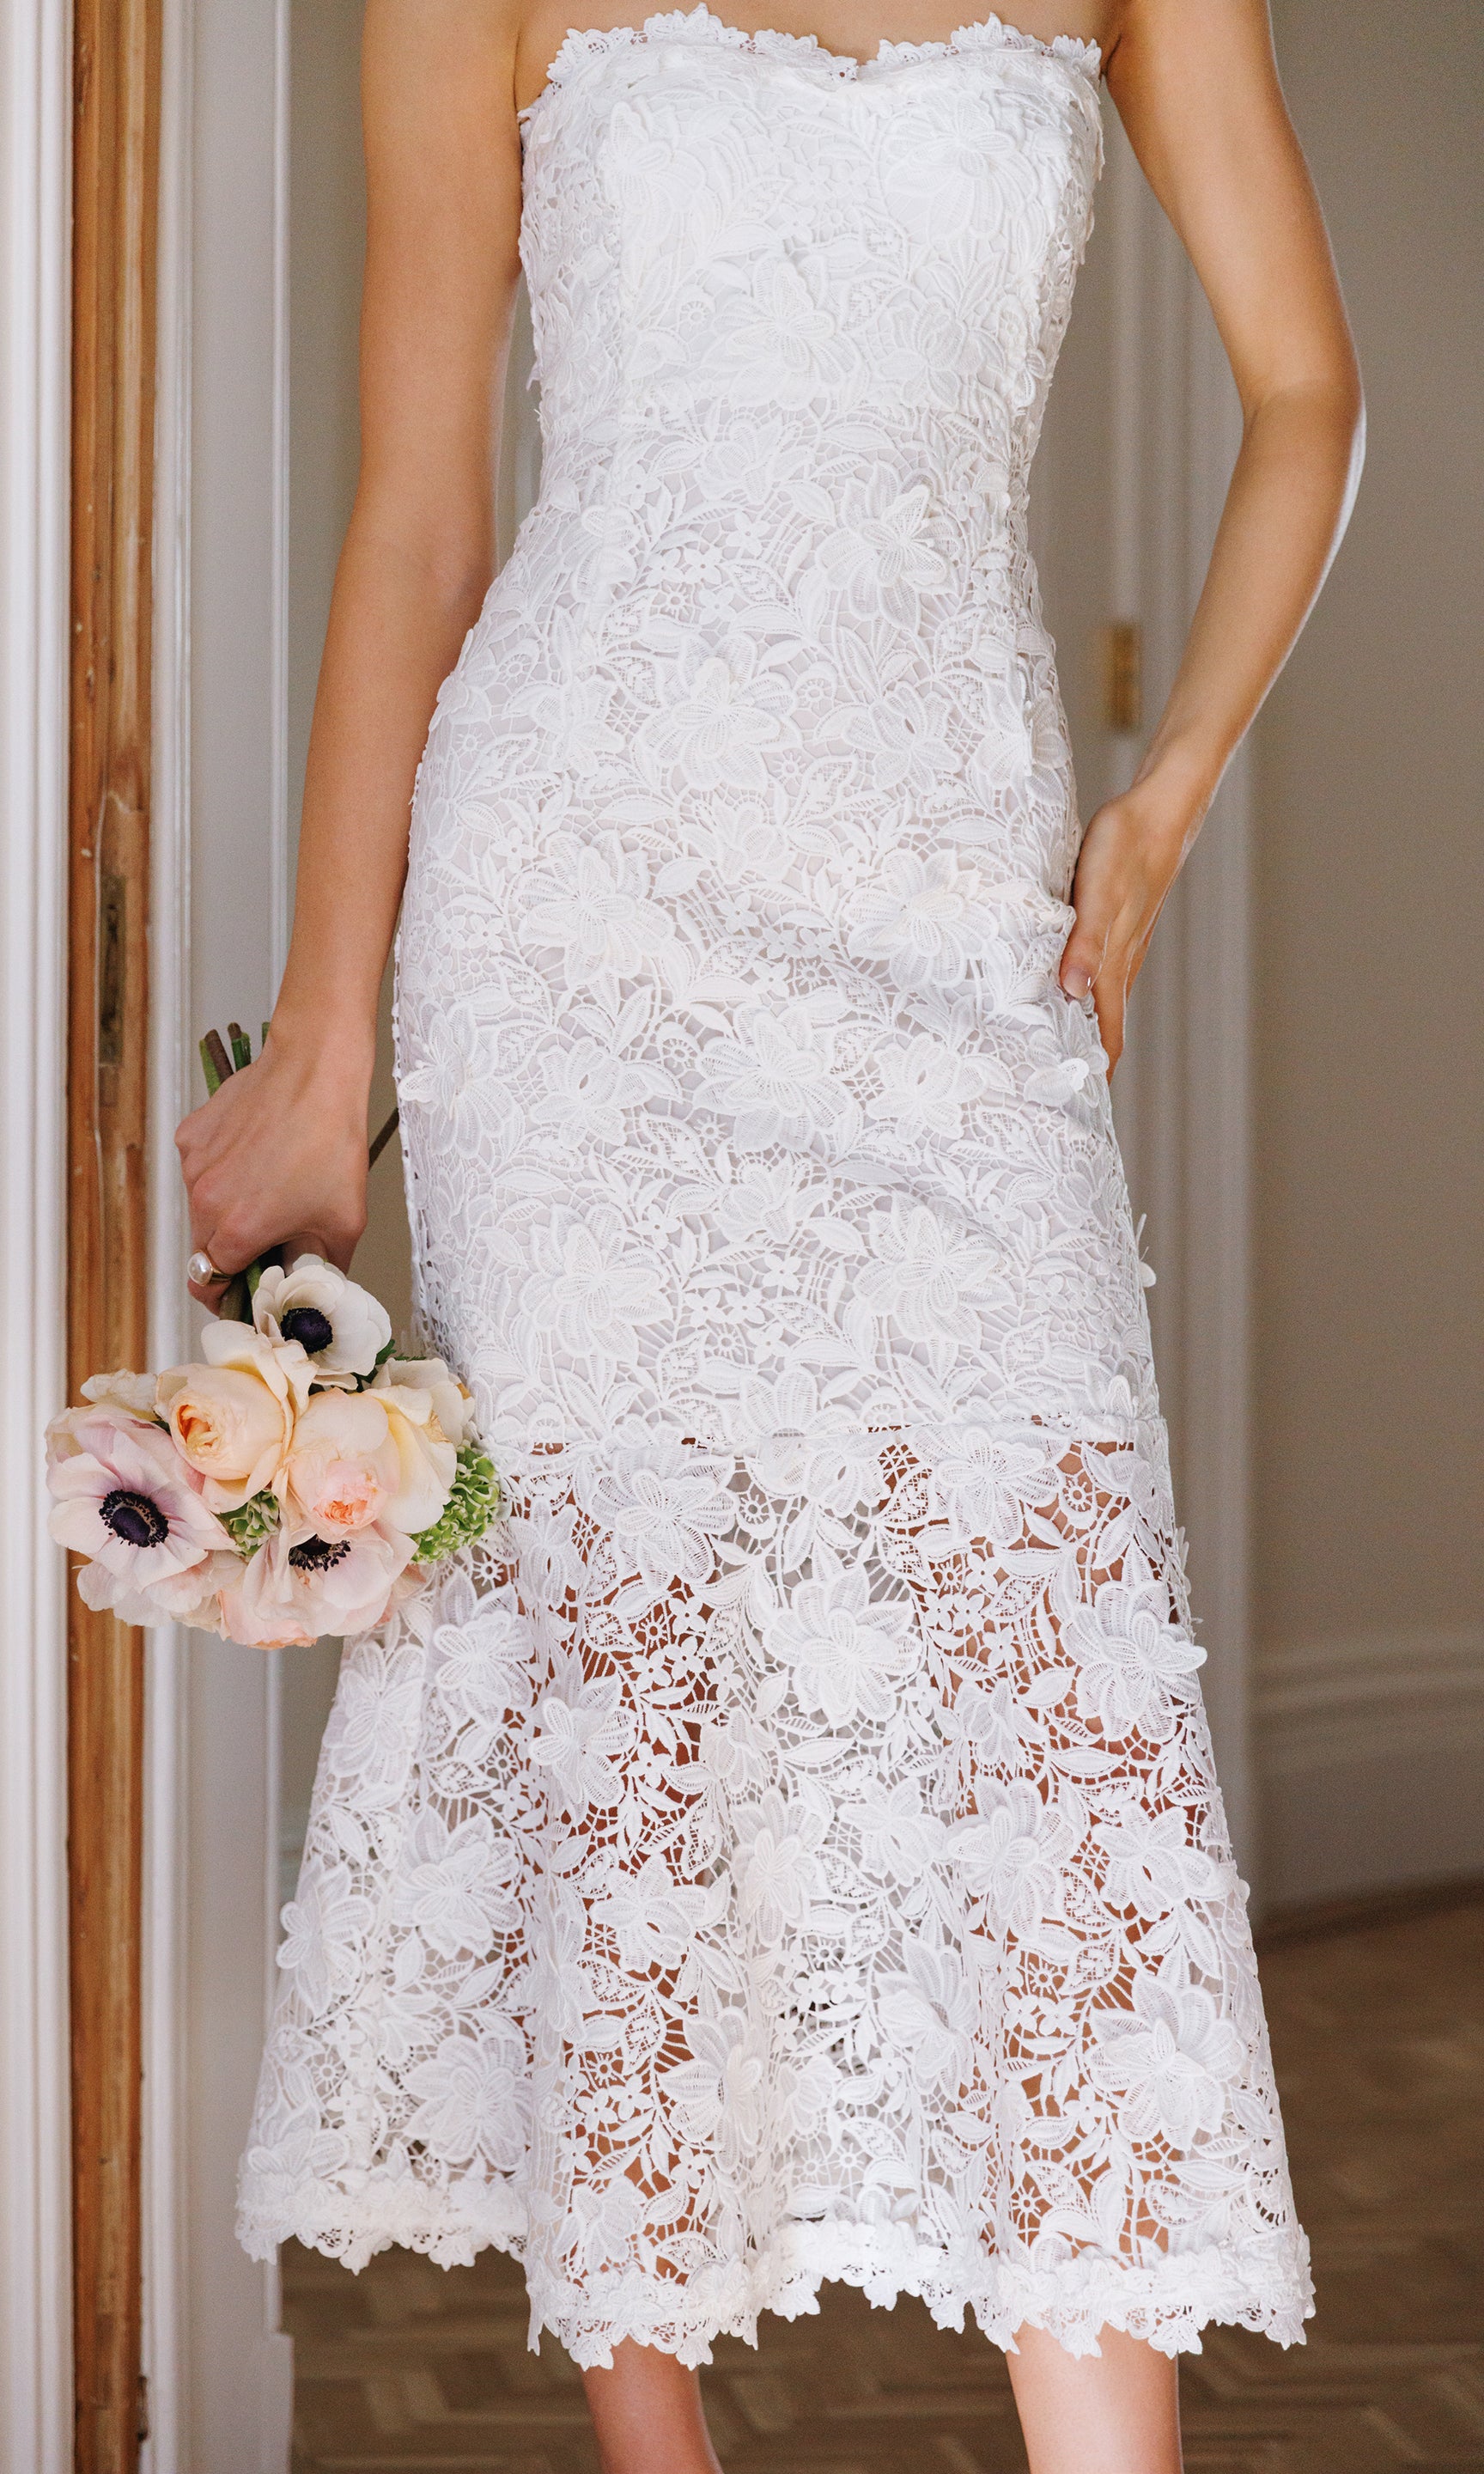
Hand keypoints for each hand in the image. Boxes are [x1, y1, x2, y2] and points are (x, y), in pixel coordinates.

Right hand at [175, 1022, 374, 1308]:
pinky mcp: (191, 1136)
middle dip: (230, 1257)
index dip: (227, 1295)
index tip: (242, 1293)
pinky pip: (200, 1171)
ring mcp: (194, 1166)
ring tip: (268, 1191)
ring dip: (225, 1213)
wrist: (313, 1073)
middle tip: (265, 1245)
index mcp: (237, 1229)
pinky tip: (255, 1158)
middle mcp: (205, 1200)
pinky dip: (222, 1175)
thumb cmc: (330, 1139)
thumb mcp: (344, 1220)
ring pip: (200, 1210)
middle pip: (203, 1251)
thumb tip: (318, 1288)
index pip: (209, 1285)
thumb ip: (326, 1268)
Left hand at [1058, 781, 1197, 1073]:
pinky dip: (1084, 999)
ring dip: (1084, 1033)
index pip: (1105, 1035)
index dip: (1094, 1074)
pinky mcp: (1119, 925)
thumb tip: (1073, 995)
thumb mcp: (1097, 892)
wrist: (1159, 807)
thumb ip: (1086, 944)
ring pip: (1102, 1003)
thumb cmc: (1125, 845)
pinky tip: (1069, 998)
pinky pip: (1101, 975)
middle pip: (1104, 1028)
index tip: (1077, 1113)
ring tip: (1061, 1062)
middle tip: (1062, 1102)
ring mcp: (1123, 945)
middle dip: (1086, 1064)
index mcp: (1113, 962)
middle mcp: (1120, 962)